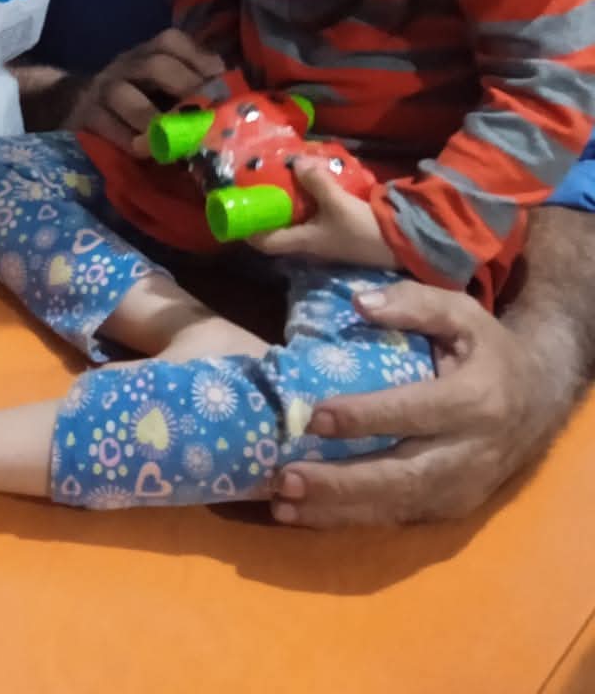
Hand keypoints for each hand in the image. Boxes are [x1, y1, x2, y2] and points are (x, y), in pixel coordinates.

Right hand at [65, 29, 224, 151]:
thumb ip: (189, 84)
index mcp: (147, 53)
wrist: (73, 103)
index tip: (218, 78)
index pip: (172, 42)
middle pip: (153, 64)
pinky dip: (127, 140)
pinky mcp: (85, 117)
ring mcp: (102, 90)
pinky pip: (105, 125)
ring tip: (172, 141)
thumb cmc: (133, 99)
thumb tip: (233, 95)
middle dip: (182, 86)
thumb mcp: (158, 84)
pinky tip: (146, 152)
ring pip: (122, 94)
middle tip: (203, 113)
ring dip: (151, 118)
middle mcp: (125, 65)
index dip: (198, 58)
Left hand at [250, 159, 397, 267]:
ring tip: (282, 179)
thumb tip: (295, 163)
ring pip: (296, 223)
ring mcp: (323, 240)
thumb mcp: (337, 203)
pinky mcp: (337, 233)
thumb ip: (316, 183)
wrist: (400, 244)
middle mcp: (308, 245)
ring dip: (288, 205)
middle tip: (260, 184)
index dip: (247, 230)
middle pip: (278, 231)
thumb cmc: (362, 229)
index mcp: (301, 242)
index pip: (264, 243)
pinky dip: (307, 204)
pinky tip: (310, 185)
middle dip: (268, 210)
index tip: (237, 208)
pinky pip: (313, 218)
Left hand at [270, 280, 560, 526]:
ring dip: (337, 509)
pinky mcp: (450, 510)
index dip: (366, 417)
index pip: (415, 412)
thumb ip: (414, 302)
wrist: (539, 401)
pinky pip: (396, 518)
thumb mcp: (462, 312)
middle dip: (342, 481)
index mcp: (476, 400)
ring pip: (396, 506)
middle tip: (287, 477)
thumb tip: (359, 302)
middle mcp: (471, 452)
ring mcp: (462, 488)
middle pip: (403, 475)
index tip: (316, 416)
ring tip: (283, 503)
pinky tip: (305, 514)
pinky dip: (350, 519)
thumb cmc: (488, 351)